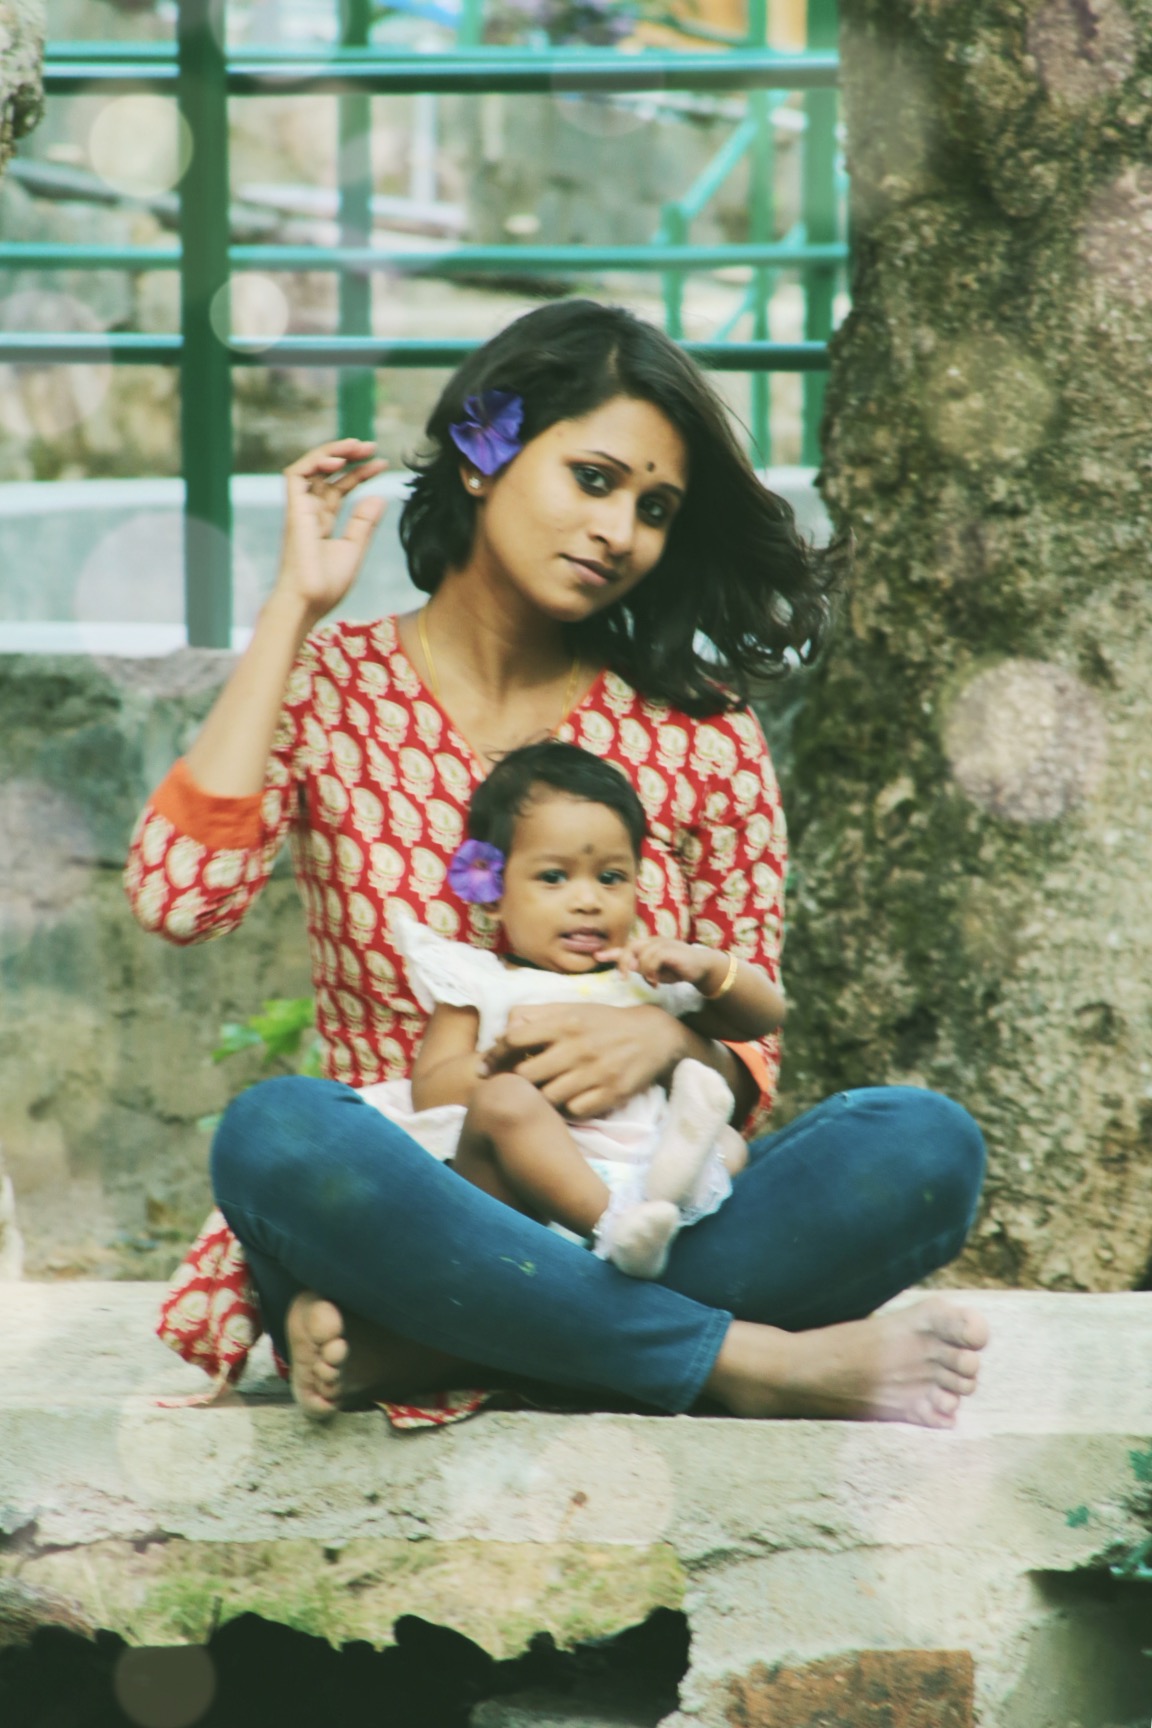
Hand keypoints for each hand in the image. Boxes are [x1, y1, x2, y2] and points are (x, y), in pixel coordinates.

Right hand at [275, 439, 387, 623]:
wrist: (307, 601)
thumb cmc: (327, 585)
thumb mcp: (354, 549)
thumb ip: (364, 523)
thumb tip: (379, 496)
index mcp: (322, 523)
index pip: (339, 489)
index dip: (359, 474)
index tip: (382, 464)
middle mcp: (309, 512)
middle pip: (326, 474)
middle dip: (348, 456)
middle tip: (371, 446)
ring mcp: (299, 510)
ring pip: (311, 469)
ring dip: (332, 452)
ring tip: (357, 445)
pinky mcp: (292, 510)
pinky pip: (296, 475)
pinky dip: (315, 462)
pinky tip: (337, 459)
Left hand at [482, 1003, 688, 1119]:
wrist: (653, 1036)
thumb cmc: (604, 1023)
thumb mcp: (572, 1008)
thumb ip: (536, 1015)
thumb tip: (504, 1028)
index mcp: (565, 1023)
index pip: (515, 1038)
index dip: (494, 1055)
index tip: (485, 1068)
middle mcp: (577, 1048)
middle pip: (526, 1074)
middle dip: (514, 1082)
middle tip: (513, 1085)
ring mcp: (595, 1073)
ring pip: (548, 1097)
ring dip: (539, 1098)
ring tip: (540, 1094)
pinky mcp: (610, 1094)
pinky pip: (574, 1111)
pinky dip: (566, 1110)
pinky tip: (566, 1102)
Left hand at [602, 935, 715, 992]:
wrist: (702, 968)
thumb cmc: (677, 969)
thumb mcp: (656, 971)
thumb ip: (641, 968)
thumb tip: (627, 969)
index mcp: (648, 946)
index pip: (627, 947)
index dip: (612, 953)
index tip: (597, 956)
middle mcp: (653, 942)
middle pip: (630, 948)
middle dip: (623, 963)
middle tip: (624, 979)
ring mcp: (662, 944)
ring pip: (641, 955)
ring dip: (643, 972)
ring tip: (652, 983)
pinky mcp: (670, 950)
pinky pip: (653, 959)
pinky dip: (651, 972)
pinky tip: (656, 982)